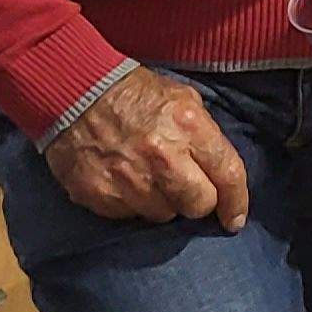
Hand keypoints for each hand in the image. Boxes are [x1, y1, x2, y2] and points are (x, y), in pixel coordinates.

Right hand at [43, 69, 248, 229]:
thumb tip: (219, 171)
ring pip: (164, 215)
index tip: (235, 219)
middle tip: (187, 189)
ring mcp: (130, 178)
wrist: (74, 92)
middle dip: (199, 202)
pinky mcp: (101, 194)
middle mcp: (162, 156)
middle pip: (198, 204)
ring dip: (163, 203)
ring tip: (150, 179)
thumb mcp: (182, 98)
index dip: (237, 202)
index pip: (227, 174)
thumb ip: (204, 134)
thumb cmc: (134, 93)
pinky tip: (125, 181)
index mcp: (189, 126)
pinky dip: (132, 205)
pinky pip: (129, 215)